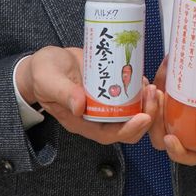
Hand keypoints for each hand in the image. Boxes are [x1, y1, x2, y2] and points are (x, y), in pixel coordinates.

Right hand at [17, 46, 152, 144]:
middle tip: (152, 95)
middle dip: (145, 115)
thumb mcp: (48, 80)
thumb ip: (62, 93)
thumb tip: (79, 106)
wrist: (47, 61)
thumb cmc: (43, 74)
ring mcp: (105, 102)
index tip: (143, 117)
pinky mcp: (111, 88)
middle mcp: (96, 115)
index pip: (108, 134)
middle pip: (126, 126)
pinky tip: (144, 77)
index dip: (128, 129)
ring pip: (132, 111)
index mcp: (80, 121)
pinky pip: (130, 94)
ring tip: (151, 86)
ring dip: (146, 102)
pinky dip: (140, 89)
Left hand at [145, 58, 195, 164]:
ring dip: (148, 107)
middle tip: (158, 99)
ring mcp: (171, 115)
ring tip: (153, 88)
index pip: (186, 155)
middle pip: (160, 137)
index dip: (177, 151)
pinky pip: (148, 102)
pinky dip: (145, 92)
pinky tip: (146, 79)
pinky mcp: (163, 98)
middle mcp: (184, 130)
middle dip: (155, 122)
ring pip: (150, 121)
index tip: (171, 139)